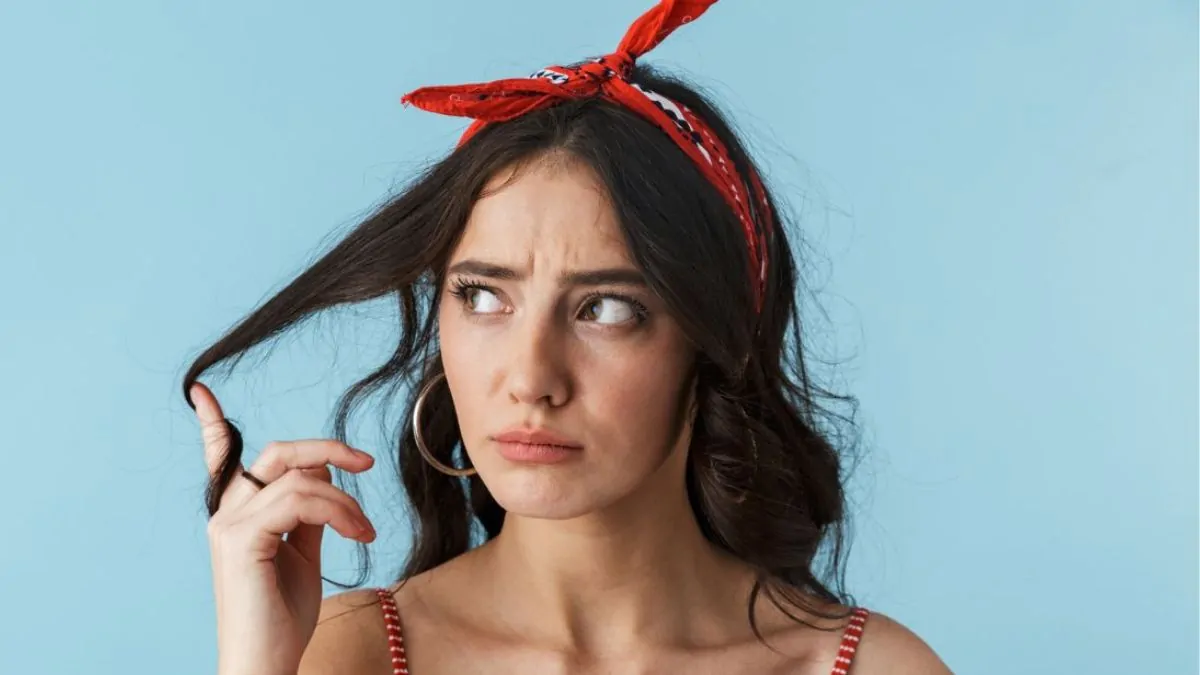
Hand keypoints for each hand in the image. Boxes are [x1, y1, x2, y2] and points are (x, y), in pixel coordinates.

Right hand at [192, 382, 375, 674]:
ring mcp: (229, 525)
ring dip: (345, 498)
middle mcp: (226, 514)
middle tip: (366, 462)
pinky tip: (357, 535)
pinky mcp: (241, 540)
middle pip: (278, 454)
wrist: (267, 663)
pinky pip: (299, 500)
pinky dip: (338, 511)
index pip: (221, 459)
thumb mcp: (303, 555)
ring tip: (365, 530)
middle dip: (327, 449)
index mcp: (237, 515)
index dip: (212, 424)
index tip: (201, 392)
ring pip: (298, 476)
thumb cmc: (283, 618)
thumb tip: (324, 477)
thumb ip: (309, 515)